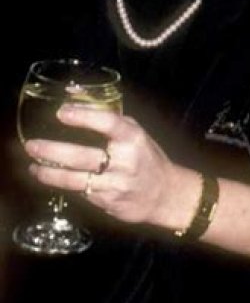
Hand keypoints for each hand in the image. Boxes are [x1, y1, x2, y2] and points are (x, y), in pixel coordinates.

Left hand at [24, 105, 199, 230]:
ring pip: (75, 180)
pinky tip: (49, 176)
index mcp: (133, 138)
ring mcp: (115, 184)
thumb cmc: (145, 157)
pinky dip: (62, 184)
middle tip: (32, 146)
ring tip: (33, 167)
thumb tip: (74, 99)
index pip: (108, 123)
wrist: (163, 194)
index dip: (83, 117)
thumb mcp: (134, 133)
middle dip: (53, 151)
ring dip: (50, 173)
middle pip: (83, 156)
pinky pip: (80, 192)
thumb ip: (108, 118)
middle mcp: (124, 161)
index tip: (61, 112)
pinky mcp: (107, 202)